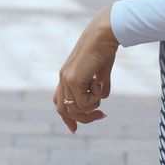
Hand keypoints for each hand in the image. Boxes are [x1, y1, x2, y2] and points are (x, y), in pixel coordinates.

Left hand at [53, 6, 118, 133]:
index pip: (59, 103)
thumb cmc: (105, 47)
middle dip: (84, 118)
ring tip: (100, 86)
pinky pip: (83, 102)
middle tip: (103, 115)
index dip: (67, 118)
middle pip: (64, 111)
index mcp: (66, 75)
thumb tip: (104, 96)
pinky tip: (99, 81)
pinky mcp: (73, 79)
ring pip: (75, 109)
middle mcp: (63, 78)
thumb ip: (101, 84)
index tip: (75, 130)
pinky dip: (95, 98)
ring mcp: (67, 79)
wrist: (104, 34)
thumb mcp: (102, 70)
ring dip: (92, 105)